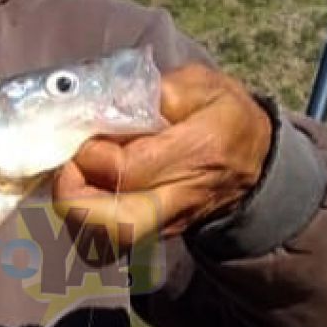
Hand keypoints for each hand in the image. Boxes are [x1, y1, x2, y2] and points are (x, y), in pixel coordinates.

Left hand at [52, 65, 272, 257]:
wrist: (258, 163)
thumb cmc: (226, 115)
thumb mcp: (202, 85)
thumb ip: (155, 90)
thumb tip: (108, 105)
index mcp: (197, 152)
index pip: (124, 171)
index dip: (90, 155)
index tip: (85, 132)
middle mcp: (180, 197)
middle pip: (113, 227)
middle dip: (72, 199)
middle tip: (68, 166)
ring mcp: (167, 223)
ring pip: (106, 242)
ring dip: (75, 210)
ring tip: (76, 176)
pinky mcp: (156, 234)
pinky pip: (109, 239)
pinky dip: (86, 216)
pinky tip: (89, 187)